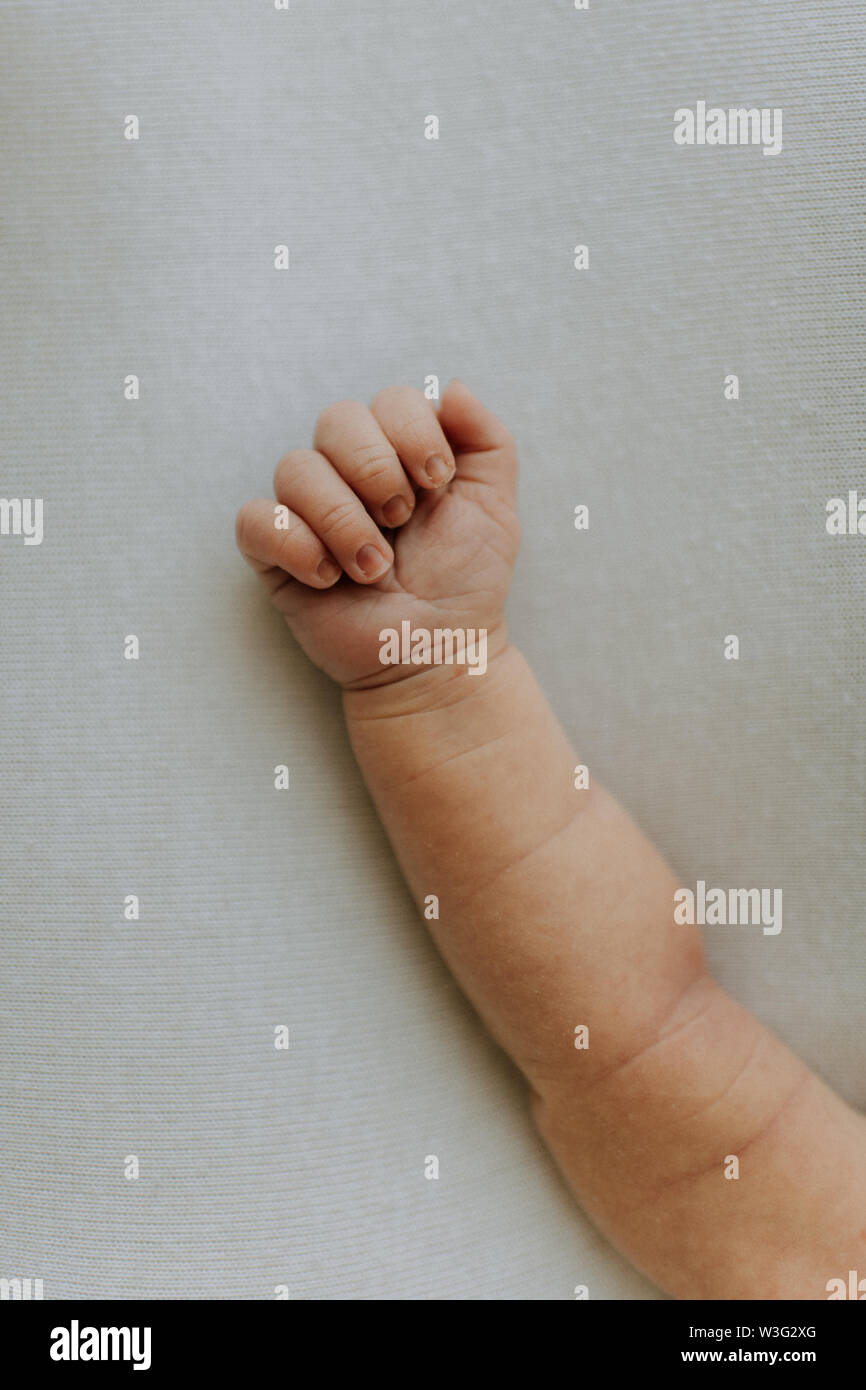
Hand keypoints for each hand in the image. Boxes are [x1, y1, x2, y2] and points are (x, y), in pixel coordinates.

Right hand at [235, 381, 519, 687]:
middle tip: (402, 519)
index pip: (389, 401)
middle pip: (336, 419)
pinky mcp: (276, 554)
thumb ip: (486, 438)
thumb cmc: (466, 581)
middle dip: (376, 469)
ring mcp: (308, 512)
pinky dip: (295, 545)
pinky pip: (257, 520)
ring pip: (295, 468)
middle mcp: (348, 473)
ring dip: (343, 520)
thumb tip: (452, 387)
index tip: (437, 480)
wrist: (440, 650)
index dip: (411, 432)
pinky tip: (329, 579)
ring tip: (374, 568)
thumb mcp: (496, 505)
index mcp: (398, 452)